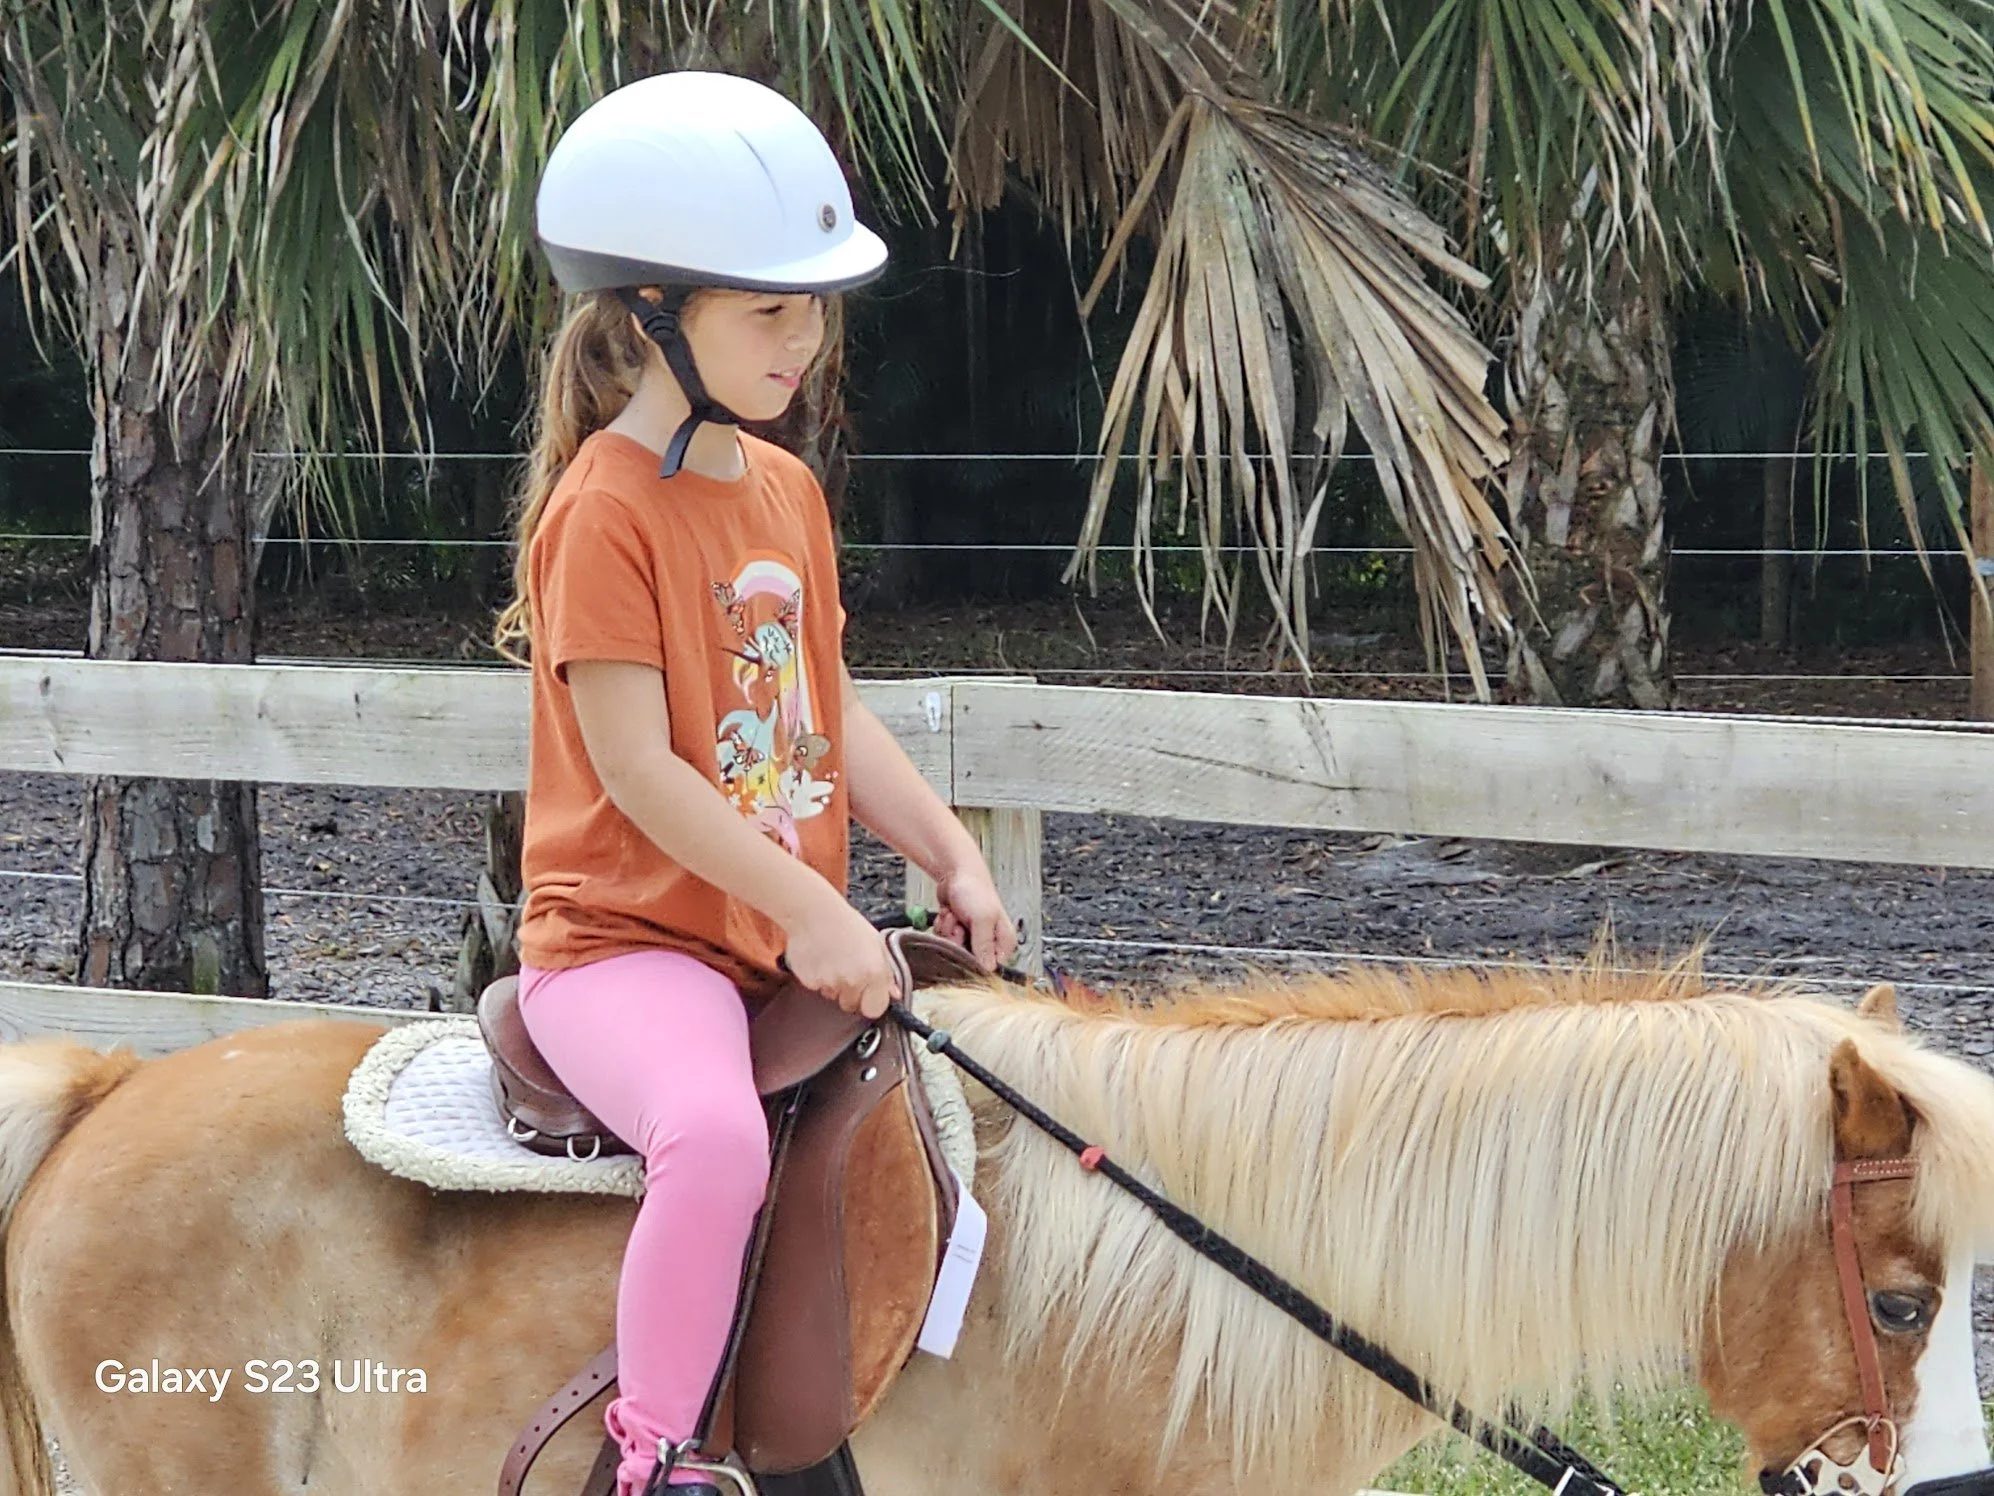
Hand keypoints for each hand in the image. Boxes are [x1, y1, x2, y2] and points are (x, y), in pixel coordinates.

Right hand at [782, 895, 899, 1018]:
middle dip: (850, 994)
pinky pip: (817, 988)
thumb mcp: (876, 943)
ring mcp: (829, 983)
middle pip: (852, 1005)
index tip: (868, 993)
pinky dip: (818, 978)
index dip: (871, 1002)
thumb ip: (887, 973)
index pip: (875, 1009)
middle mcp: (852, 981)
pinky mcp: (809, 981)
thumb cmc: (845, 924)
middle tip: (847, 970)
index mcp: (873, 972)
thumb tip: (895, 994)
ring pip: (833, 996)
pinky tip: (820, 959)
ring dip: (834, 985)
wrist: (813, 912)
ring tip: (832, 960)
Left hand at [932, 861, 1017, 972]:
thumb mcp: (982, 918)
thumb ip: (984, 945)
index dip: (974, 958)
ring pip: (954, 950)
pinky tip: (949, 914)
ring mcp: (972, 937)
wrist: (955, 872)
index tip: (969, 941)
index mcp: (1004, 942)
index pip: (990, 967)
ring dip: (949, 931)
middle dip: (958, 941)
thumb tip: (988, 969)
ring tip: (955, 914)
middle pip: (969, 959)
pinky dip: (943, 927)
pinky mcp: (957, 933)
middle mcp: (990, 942)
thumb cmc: (974, 890)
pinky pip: (945, 941)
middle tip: (961, 924)